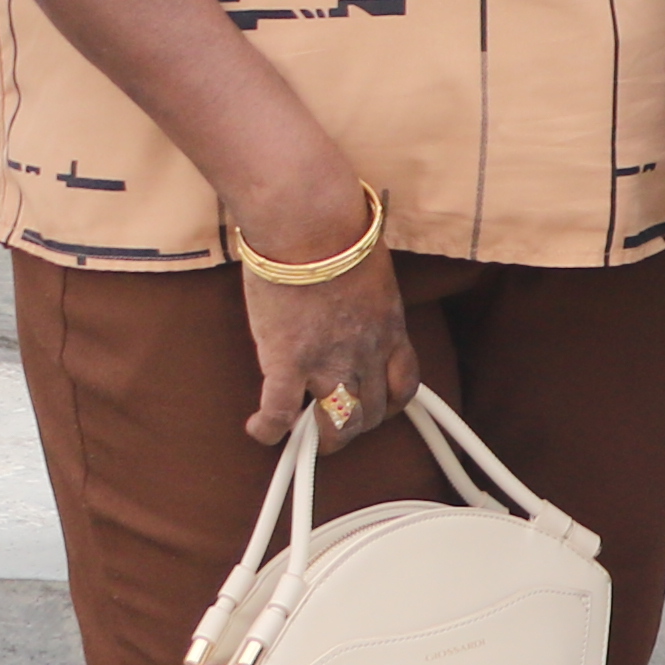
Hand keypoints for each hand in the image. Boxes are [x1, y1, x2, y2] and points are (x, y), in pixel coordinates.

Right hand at [239, 246, 416, 448]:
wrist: (310, 225)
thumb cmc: (338, 235)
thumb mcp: (373, 275)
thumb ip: (367, 303)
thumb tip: (350, 308)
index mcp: (390, 329)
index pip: (404, 385)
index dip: (389, 405)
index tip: (373, 406)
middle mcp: (365, 352)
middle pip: (370, 412)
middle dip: (353, 426)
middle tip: (331, 425)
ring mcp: (327, 361)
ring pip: (336, 424)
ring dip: (320, 438)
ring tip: (300, 438)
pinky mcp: (287, 361)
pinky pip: (279, 411)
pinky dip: (269, 429)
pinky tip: (260, 430)